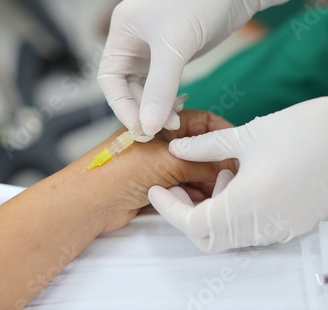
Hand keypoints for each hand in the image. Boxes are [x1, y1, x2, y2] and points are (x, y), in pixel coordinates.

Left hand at [69, 109, 234, 232]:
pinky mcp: (155, 186)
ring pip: (191, 169)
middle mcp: (160, 142)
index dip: (220, 133)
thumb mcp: (167, 163)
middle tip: (234, 173)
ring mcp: (157, 165)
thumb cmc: (118, 172)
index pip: (200, 123)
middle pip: (197, 148)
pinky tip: (205, 201)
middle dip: (216, 160)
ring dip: (207, 180)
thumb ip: (201, 163)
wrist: (89, 203)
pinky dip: (194, 193)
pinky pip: (182, 187)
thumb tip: (230, 163)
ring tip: (222, 190)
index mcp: (159, 124)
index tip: (238, 146)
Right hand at [98, 0, 303, 137]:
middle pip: (127, 87)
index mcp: (123, 32)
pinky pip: (164, 84)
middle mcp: (134, 42)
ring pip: (147, 88)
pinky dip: (169, 99)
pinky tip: (180, 108)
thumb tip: (148, 125)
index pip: (109, 79)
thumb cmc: (199, 1)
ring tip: (175, 121)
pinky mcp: (175, 54)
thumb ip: (160, 88)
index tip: (140, 127)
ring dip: (158, 108)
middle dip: (143, 109)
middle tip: (161, 129)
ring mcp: (155, 49)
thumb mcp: (175, 46)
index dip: (121, 106)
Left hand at [148, 84, 327, 252]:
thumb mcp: (245, 134)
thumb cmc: (303, 128)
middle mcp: (267, 222)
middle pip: (210, 238)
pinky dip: (239, 215)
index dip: (170, 209)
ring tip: (224, 173)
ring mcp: (284, 228)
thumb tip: (176, 149)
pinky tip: (245, 182)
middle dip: (188, 216)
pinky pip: (256, 231)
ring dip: (216, 213)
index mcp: (251, 199)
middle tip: (181, 185)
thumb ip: (203, 147)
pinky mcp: (297, 225)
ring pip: (232, 237)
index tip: (159, 190)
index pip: (194, 223)